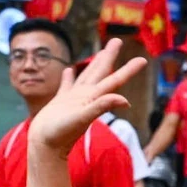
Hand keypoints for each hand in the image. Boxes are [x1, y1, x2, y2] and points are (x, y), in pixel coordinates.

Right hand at [30, 38, 143, 154]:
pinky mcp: (60, 102)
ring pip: (86, 76)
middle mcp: (86, 96)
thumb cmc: (61, 134)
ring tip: (101, 52)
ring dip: (94, 63)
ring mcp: (73, 99)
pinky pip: (66, 86)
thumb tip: (125, 100)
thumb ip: (101, 107)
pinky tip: (69, 70)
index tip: (143, 60)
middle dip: (109, 56)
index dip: (129, 70)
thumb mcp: (82, 118)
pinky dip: (68, 78)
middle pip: (101, 71)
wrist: (44, 146)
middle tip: (117, 40)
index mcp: (93, 97)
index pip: (115, 80)